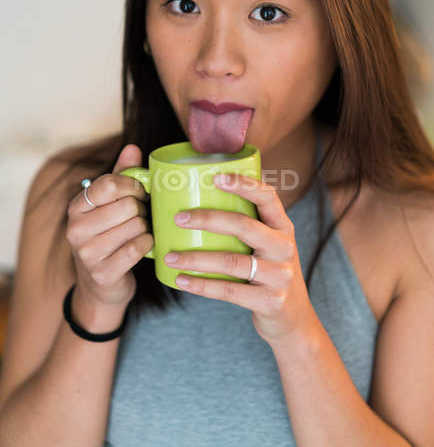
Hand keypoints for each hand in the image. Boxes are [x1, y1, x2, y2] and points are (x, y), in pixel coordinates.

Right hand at [66, 144, 152, 308]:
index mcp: (76, 207)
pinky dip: (147, 244)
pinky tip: (143, 245)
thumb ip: (121, 175)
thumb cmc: (109, 235)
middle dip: (141, 210)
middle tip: (140, 216)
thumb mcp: (111, 204)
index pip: (109, 183)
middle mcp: (76, 229)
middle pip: (127, 205)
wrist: (101, 285)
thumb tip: (133, 147)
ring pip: (135, 226)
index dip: (132, 185)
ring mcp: (87, 253)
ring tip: (139, 231)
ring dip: (145, 228)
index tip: (140, 192)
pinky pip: (138, 247)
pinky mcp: (103, 273)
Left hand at [164, 172, 316, 346]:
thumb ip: (250, 225)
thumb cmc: (271, 273)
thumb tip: (206, 196)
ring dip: (195, 258)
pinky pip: (228, 290)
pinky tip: (181, 280)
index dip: (243, 184)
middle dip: (207, 219)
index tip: (216, 177)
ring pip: (231, 261)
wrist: (294, 320)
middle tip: (179, 218)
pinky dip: (201, 286)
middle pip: (243, 225)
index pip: (267, 197)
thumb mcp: (271, 246)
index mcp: (283, 228)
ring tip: (170, 256)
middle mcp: (284, 248)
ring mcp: (279, 275)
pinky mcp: (269, 301)